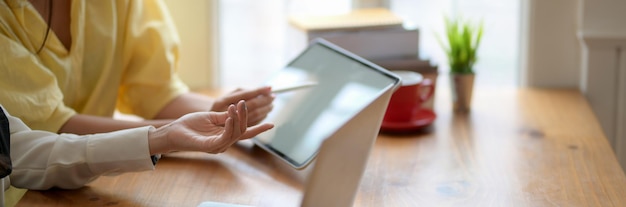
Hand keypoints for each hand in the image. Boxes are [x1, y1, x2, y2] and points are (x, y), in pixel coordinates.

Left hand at [148, 100, 273, 153]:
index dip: (259, 129)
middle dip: (246, 116)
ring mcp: (218, 146)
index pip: (246, 133)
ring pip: (236, 133)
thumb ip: (225, 116)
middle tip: (244, 103)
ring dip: (238, 118)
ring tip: (236, 106)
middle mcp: (224, 143)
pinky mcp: (210, 147)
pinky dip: (230, 126)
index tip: (273, 123)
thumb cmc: (190, 124)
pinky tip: (230, 116)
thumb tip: (238, 109)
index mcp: (225, 136)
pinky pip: (225, 136)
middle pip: (243, 131)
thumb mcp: (211, 117)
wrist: (173, 131)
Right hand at [212, 86, 274, 125]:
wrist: (206, 124)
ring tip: (272, 104)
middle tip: (273, 96)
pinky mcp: (235, 132)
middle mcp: (225, 113)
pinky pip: (253, 124)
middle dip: (264, 100)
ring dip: (265, 109)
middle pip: (251, 106)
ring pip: (254, 115)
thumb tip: (264, 90)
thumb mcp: (227, 97)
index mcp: (221, 102)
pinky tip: (266, 113)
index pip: (245, 95)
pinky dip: (262, 117)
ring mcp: (230, 124)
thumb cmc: (221, 107)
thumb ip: (243, 92)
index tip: (269, 88)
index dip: (258, 91)